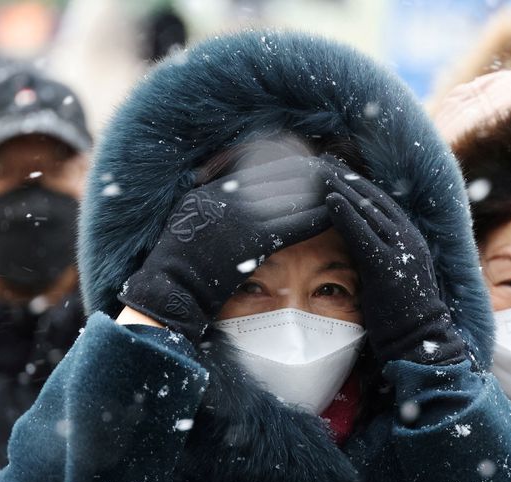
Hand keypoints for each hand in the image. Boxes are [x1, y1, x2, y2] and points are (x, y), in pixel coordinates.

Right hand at [119, 155, 329, 337]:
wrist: (167, 291)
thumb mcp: (187, 224)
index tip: (308, 161)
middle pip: (279, 175)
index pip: (257, 165)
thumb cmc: (177, 269)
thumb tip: (225, 194)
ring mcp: (239, 217)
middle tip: (336, 171)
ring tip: (343, 189)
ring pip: (292, 197)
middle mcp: (225, 197)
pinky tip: (336, 216)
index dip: (288, 163)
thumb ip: (209, 205)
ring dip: (319, 193)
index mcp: (210, 191)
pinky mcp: (253, 241)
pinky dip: (318, 218)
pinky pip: (295, 225)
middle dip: (310, 172)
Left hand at [321, 156, 465, 365]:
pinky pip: (363, 232)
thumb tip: (355, 247)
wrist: (419, 341)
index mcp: (410, 238)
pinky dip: (345, 213)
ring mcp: (400, 250)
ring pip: (368, 208)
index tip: (335, 170)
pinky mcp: (387, 265)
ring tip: (318, 171)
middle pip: (373, 198)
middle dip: (346, 178)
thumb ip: (376, 256)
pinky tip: (329, 198)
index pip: (381, 202)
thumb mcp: (388, 277)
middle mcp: (409, 237)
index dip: (356, 184)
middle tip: (322, 161)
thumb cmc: (401, 315)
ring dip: (341, 187)